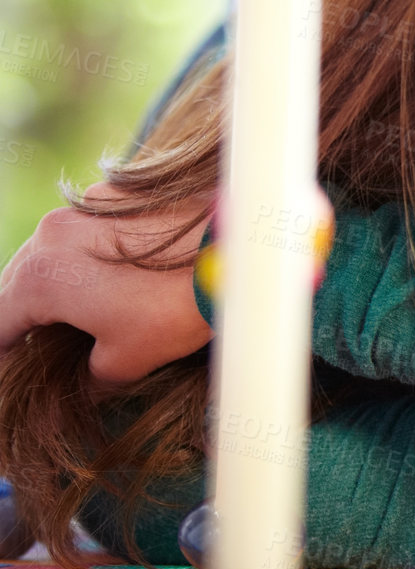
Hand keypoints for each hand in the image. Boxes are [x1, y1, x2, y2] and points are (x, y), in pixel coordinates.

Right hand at [0, 184, 211, 381]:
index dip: (5, 349)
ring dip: (56, 279)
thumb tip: (88, 376)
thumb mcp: (127, 358)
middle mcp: (52, 232)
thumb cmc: (177, 306)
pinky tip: (113, 273)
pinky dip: (88, 252)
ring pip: (51, 249)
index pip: (1, 320)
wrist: (238, 248)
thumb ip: (91, 372)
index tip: (13, 362)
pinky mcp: (119, 192)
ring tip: (73, 310)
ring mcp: (85, 205)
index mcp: (40, 276)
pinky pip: (87, 228)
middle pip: (19, 279)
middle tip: (38, 340)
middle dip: (25, 312)